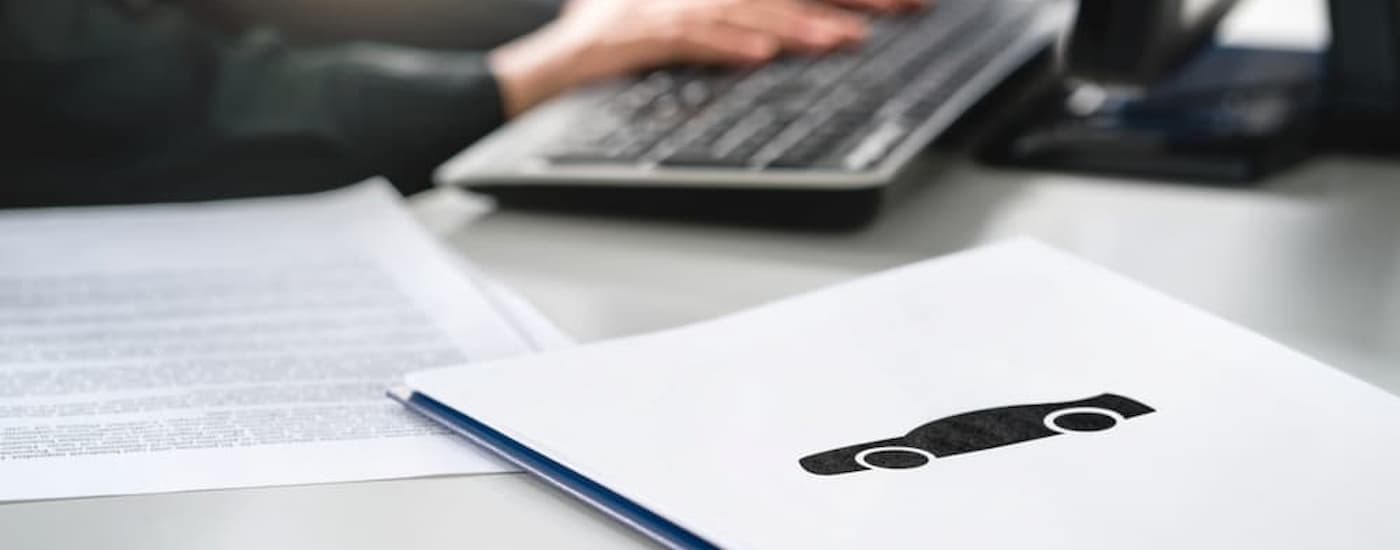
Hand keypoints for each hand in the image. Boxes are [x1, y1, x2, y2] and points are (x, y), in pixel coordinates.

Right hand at [489, 0, 925, 117]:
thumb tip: (779, 34)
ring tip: (844, 39)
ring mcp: (674, 6)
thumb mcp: (683, 17)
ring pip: (749, 11)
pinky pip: (694, 38)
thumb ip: (731, 23)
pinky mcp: (646, 33)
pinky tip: (762, 54)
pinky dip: (728, 45)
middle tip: (904, 7)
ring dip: (799, 25)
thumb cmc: (615, 35)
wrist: (557, 58)